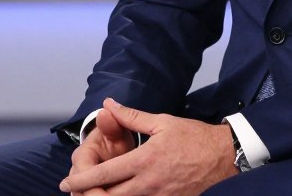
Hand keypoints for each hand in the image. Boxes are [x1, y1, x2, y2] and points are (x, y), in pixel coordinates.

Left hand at [60, 98, 237, 195]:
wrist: (224, 156)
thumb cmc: (193, 137)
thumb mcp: (162, 121)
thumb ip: (132, 116)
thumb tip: (109, 104)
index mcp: (145, 160)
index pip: (105, 174)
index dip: (82, 180)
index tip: (66, 182)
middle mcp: (149, 183)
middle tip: (76, 192)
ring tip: (93, 195)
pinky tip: (120, 195)